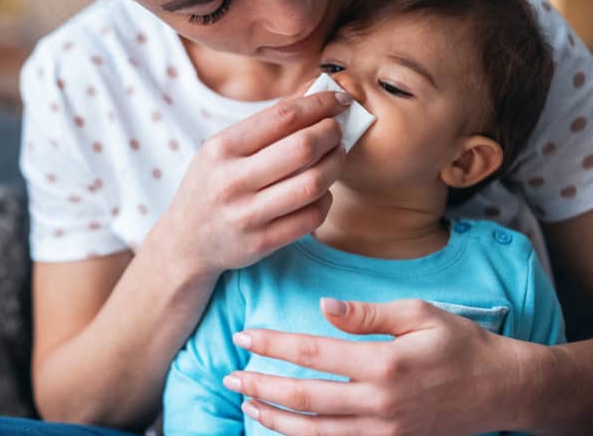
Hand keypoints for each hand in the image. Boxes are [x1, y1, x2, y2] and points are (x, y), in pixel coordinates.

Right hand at [149, 91, 350, 276]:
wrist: (185, 241)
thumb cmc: (210, 186)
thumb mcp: (222, 150)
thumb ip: (264, 125)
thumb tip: (313, 94)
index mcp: (221, 149)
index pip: (283, 117)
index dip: (319, 105)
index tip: (339, 101)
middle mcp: (231, 181)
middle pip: (303, 148)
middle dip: (332, 133)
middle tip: (338, 130)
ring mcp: (246, 215)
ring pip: (313, 184)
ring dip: (335, 165)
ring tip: (335, 157)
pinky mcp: (261, 243)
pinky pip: (311, 217)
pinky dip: (326, 199)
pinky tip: (321, 191)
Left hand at [224, 298, 534, 435]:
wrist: (500, 390)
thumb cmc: (459, 344)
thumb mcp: (419, 314)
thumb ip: (367, 314)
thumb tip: (322, 307)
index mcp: (384, 363)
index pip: (313, 352)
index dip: (274, 344)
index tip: (244, 335)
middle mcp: (379, 402)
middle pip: (304, 396)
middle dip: (261, 385)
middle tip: (230, 375)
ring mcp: (384, 430)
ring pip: (314, 430)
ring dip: (275, 416)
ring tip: (246, 401)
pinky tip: (283, 425)